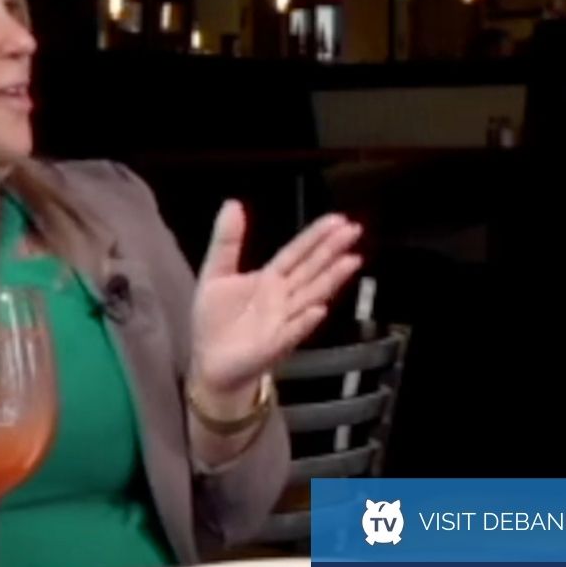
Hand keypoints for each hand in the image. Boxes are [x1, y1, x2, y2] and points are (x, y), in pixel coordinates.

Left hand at [190, 202, 362, 408]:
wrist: (210, 364)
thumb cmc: (216, 321)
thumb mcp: (215, 274)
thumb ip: (227, 241)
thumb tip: (233, 203)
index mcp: (270, 279)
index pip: (297, 253)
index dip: (316, 236)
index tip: (338, 219)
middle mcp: (283, 298)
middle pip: (311, 270)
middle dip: (333, 250)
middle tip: (355, 230)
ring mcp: (283, 321)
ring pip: (311, 296)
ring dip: (331, 280)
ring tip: (352, 261)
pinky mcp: (275, 345)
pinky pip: (292, 331)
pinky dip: (305, 321)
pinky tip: (318, 309)